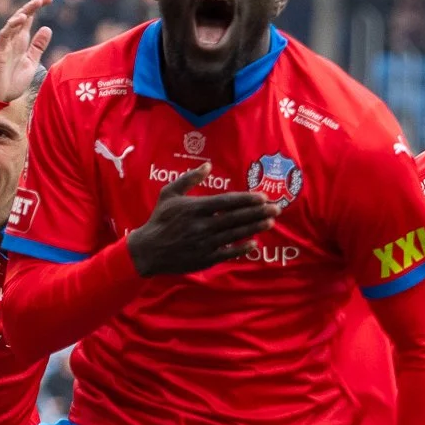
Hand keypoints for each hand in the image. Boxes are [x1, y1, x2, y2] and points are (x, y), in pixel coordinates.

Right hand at [0, 0, 53, 103]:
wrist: (0, 97)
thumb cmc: (13, 80)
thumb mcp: (31, 61)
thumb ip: (38, 46)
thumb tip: (47, 28)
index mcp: (21, 42)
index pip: (29, 20)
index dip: (37, 8)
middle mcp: (12, 40)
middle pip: (22, 17)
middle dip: (33, 6)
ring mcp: (4, 45)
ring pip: (13, 24)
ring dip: (24, 12)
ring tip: (36, 3)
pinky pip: (4, 36)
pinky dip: (11, 27)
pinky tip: (20, 18)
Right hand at [124, 166, 276, 276]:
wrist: (147, 250)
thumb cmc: (160, 219)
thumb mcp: (169, 194)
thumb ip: (189, 179)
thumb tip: (207, 166)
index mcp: (195, 208)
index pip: (226, 202)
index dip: (246, 200)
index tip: (263, 197)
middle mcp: (202, 225)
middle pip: (235, 218)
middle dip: (258, 212)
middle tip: (277, 208)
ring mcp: (204, 243)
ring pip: (235, 234)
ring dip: (255, 228)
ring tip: (270, 222)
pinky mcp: (205, 258)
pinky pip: (228, 253)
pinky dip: (242, 248)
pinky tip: (254, 243)